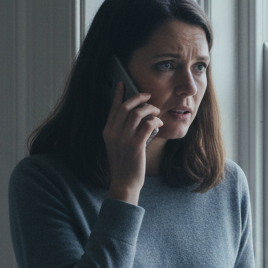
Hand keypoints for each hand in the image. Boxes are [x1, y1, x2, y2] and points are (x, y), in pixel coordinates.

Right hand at [102, 82, 162, 203]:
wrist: (124, 182)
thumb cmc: (125, 165)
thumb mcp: (118, 145)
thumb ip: (124, 131)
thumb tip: (138, 117)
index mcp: (107, 132)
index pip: (113, 109)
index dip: (118, 95)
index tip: (122, 84)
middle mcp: (113, 133)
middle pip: (126, 107)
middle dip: (138, 98)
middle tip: (148, 95)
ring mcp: (124, 139)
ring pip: (138, 113)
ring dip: (150, 109)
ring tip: (156, 111)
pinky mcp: (136, 145)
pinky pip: (148, 124)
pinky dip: (155, 120)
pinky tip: (159, 122)